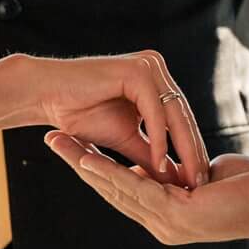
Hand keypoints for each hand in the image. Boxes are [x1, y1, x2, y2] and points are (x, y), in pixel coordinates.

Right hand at [29, 51, 210, 188]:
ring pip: (173, 114)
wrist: (46, 95)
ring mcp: (148, 66)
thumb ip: (152, 152)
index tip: (199, 179)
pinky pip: (155, 111)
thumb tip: (177, 176)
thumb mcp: (126, 138)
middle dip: (193, 151)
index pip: (181, 117)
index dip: (191, 149)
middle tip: (202, 182)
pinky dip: (159, 139)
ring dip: (183, 149)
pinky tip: (163, 163)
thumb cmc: (80, 113)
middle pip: (182, 115)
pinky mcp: (137, 71)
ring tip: (189, 178)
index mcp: (156, 79)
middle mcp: (156, 68)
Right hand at [45, 141, 248, 248]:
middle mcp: (160, 223)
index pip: (119, 189)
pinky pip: (138, 189)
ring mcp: (167, 223)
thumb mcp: (203, 173)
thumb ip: (178, 170)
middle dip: (78, 163)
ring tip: (61, 145)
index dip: (92, 167)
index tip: (69, 143)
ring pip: (117, 189)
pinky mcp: (178, 216)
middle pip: (108, 190)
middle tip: (51, 140)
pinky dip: (113, 173)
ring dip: (86, 166)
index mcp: (164, 215)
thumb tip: (165, 163)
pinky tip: (92, 158)